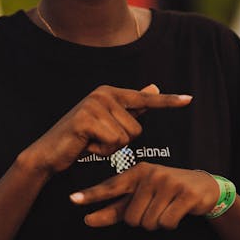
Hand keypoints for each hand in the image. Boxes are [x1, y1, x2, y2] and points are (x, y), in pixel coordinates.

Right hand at [25, 85, 191, 177]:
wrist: (49, 153)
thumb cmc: (81, 139)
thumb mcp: (109, 122)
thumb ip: (131, 106)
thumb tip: (154, 86)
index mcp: (111, 93)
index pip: (145, 99)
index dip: (168, 102)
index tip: (190, 100)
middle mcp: (103, 94)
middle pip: (137, 128)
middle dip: (121, 142)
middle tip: (98, 140)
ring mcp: (94, 105)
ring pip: (126, 137)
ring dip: (111, 148)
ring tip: (92, 142)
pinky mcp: (86, 120)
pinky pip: (113, 142)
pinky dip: (101, 152)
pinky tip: (86, 146)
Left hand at [69, 164, 219, 229]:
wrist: (204, 187)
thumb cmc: (166, 191)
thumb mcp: (142, 193)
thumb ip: (117, 207)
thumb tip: (89, 219)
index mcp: (136, 172)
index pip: (110, 187)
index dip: (92, 195)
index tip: (73, 200)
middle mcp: (150, 174)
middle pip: (131, 217)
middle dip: (142, 221)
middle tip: (155, 208)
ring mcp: (168, 182)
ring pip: (149, 222)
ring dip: (157, 223)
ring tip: (167, 208)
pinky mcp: (184, 194)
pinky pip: (166, 222)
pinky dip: (171, 223)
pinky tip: (177, 211)